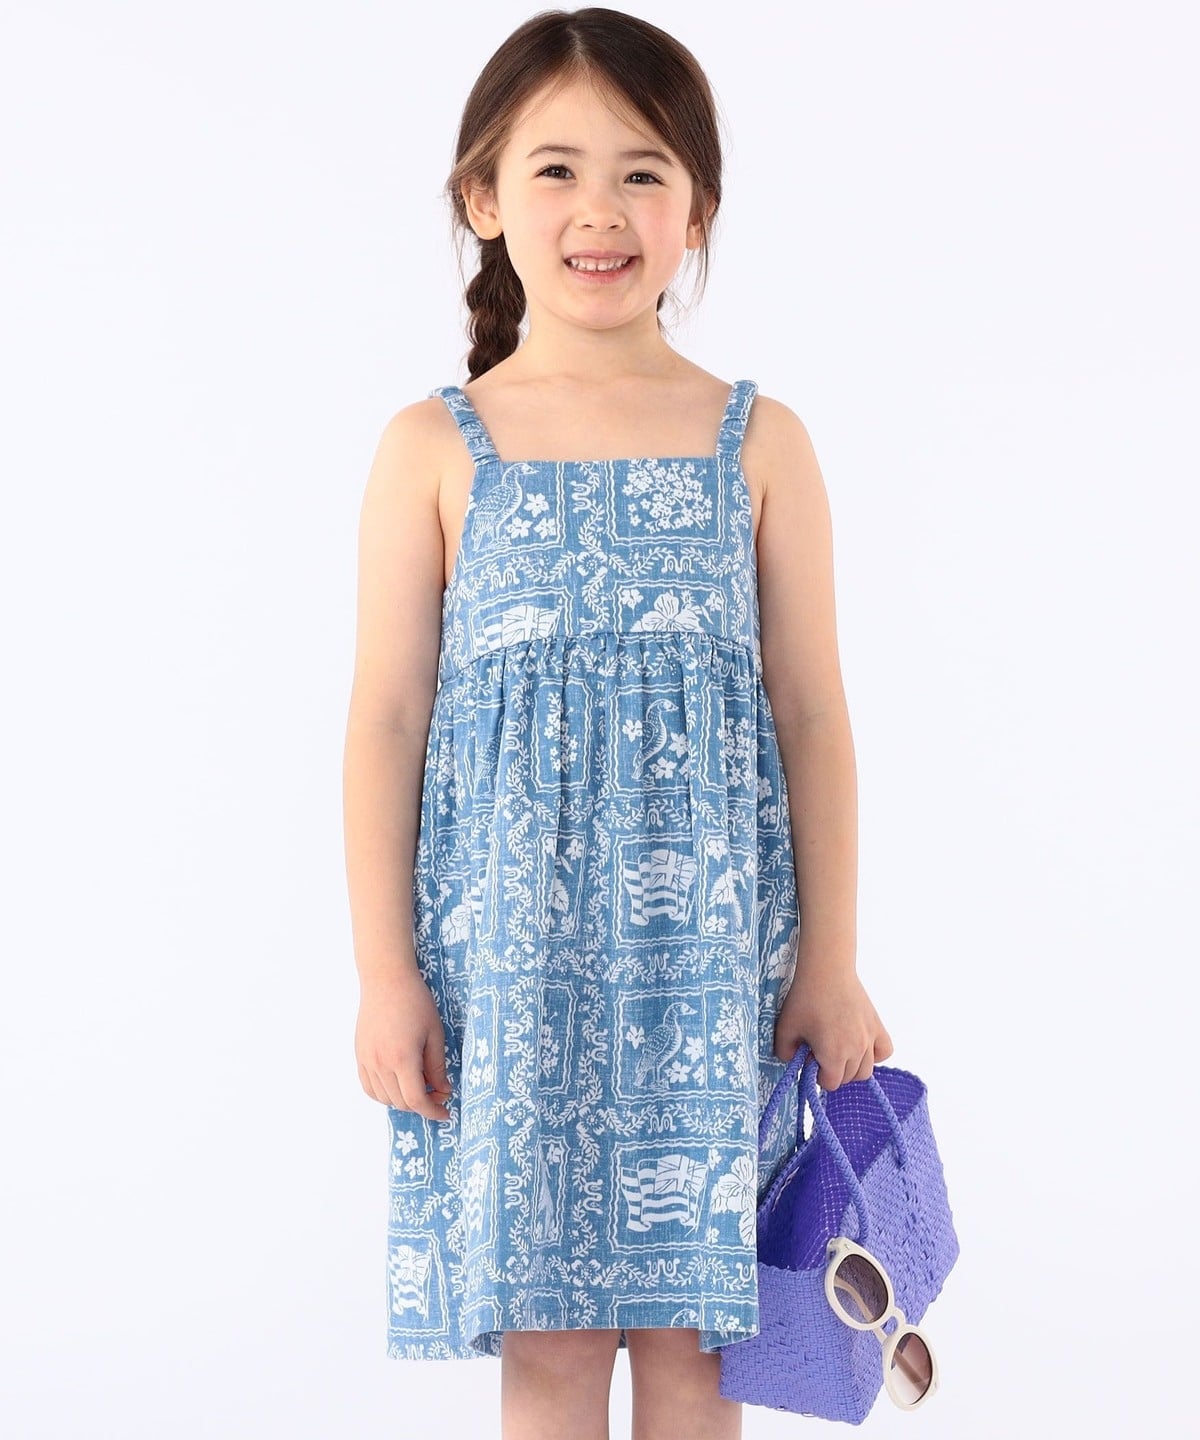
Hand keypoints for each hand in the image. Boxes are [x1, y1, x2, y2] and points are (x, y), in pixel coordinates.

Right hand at [355, 970, 453, 1122]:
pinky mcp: (360, 1055)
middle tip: (439, 1092)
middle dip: (422, 1104)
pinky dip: (384, 1093)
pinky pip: (369, 1087)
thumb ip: (437, 1067)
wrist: (386, 980)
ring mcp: (366, 1060)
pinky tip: (398, 1083)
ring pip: (384, 1098)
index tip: (445, 1112)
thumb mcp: (435, 1034)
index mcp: (403, 1059)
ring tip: (420, 1084)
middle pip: (401, 1102)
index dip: (433, 1111)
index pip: (416, 1100)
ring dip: (403, 1100)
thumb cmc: (415, 1002)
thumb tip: (443, 1091)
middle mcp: (381, 1064)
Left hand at [773, 959, 892, 1090]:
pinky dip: (875, 1054)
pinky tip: (860, 1045)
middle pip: (849, 1078)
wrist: (826, 970)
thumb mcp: (785, 1027)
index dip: (818, 1075)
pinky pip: (884, 1051)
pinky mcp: (877, 1025)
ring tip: (839, 1050)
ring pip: (866, 1070)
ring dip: (852, 1067)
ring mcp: (869, 1038)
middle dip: (833, 1071)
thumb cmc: (805, 998)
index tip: (811, 1059)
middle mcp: (856, 1050)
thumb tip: (793, 1062)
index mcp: (833, 1055)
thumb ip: (784, 1052)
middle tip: (821, 1052)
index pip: (831, 1083)